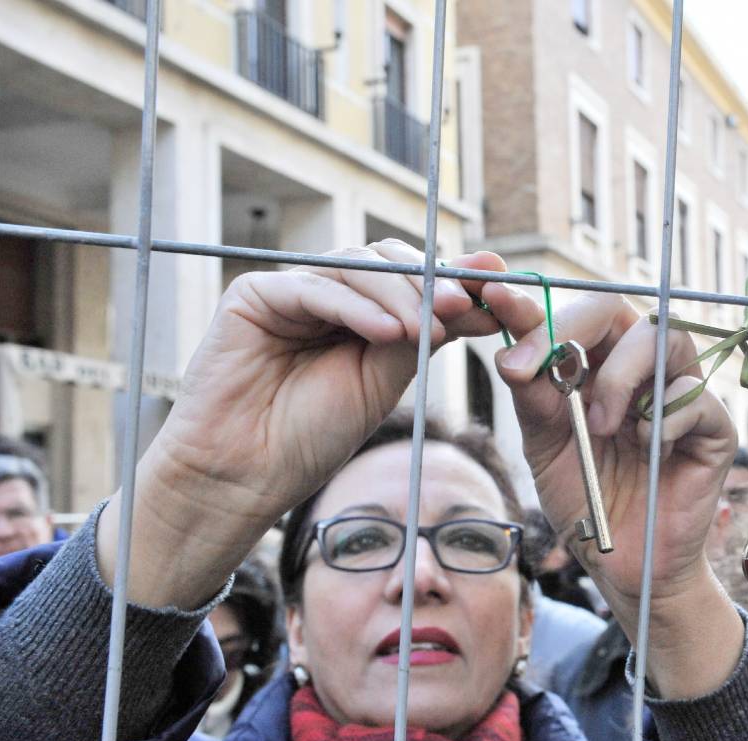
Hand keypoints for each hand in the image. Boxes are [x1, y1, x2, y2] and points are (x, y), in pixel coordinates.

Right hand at [97, 241, 541, 608]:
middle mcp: (326, 292)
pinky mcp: (254, 294)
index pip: (411, 277)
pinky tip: (387, 333)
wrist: (247, 474)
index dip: (454, 278)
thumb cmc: (310, 436)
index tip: (500, 286)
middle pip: (385, 259)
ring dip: (399, 293)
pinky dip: (355, 306)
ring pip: (355, 264)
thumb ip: (419, 336)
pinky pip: (314, 285)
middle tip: (465, 305)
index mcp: (359, 311)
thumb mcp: (384, 381)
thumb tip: (476, 298)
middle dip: (430, 280)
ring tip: (427, 329)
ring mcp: (290, 289)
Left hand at [490, 292, 742, 697]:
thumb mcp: (544, 445)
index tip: (494, 299)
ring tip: (599, 426)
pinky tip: (646, 452)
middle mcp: (642, 366)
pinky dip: (663, 420)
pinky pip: (695, 395)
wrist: (620, 562)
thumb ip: (533, 398)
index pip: (573, 313)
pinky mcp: (715, 427)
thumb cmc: (584, 497)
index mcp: (599, 361)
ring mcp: (682, 391)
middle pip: (619, 307)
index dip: (535, 302)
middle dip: (571, 328)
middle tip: (536, 370)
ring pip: (665, 335)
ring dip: (620, 376)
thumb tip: (513, 354)